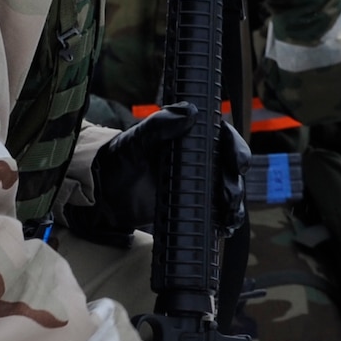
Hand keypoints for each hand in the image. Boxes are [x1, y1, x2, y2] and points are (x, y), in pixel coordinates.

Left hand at [62, 103, 247, 240]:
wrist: (102, 196)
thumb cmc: (118, 161)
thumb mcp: (135, 140)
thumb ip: (158, 125)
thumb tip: (190, 112)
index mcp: (189, 139)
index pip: (222, 138)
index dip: (236, 148)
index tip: (238, 163)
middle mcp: (198, 160)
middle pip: (230, 167)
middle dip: (235, 182)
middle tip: (229, 196)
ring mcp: (197, 184)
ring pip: (228, 191)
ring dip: (234, 204)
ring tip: (227, 216)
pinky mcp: (192, 207)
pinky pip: (215, 212)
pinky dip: (224, 220)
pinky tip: (224, 228)